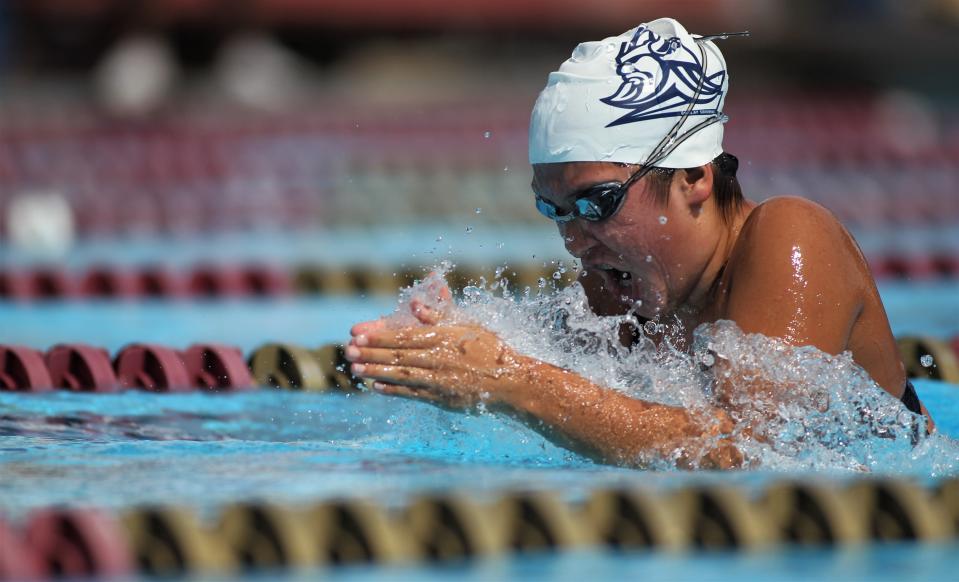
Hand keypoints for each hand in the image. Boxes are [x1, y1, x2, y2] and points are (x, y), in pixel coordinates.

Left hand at [346, 318, 526, 410]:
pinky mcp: (440, 397)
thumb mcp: (467, 326)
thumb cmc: (489, 349)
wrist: (510, 381)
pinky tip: (376, 387)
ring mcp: (438, 380)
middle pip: (397, 356)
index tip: (357, 334)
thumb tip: (416, 304)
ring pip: (401, 375)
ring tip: (356, 370)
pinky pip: (412, 393)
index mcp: (442, 338)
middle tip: (348, 351)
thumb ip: (440, 316)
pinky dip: (393, 390)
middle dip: (370, 354)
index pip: (402, 336)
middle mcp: (437, 359)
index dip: (378, 336)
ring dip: (376, 372)